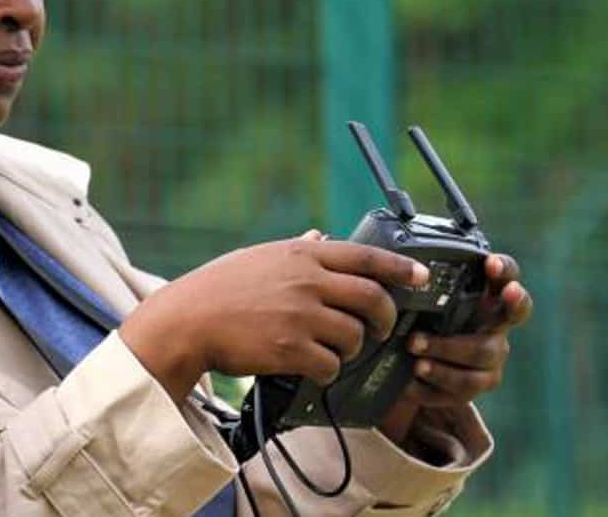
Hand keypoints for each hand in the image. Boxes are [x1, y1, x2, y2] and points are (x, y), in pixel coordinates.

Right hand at [122, 235, 429, 398]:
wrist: (186, 321)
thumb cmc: (218, 287)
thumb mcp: (259, 257)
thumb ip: (296, 250)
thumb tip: (321, 236)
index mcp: (301, 255)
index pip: (366, 256)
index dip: (401, 269)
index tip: (420, 278)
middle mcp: (306, 281)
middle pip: (373, 299)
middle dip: (386, 318)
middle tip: (381, 329)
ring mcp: (300, 316)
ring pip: (355, 336)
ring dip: (351, 348)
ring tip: (333, 350)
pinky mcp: (292, 350)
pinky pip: (331, 364)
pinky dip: (328, 370)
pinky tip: (312, 367)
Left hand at [379, 253, 532, 443]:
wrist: (395, 369)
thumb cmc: (396, 318)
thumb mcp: (388, 293)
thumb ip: (369, 270)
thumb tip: (322, 235)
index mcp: (474, 293)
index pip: (503, 275)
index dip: (504, 269)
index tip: (490, 263)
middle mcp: (489, 322)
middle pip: (515, 312)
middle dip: (510, 305)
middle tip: (497, 298)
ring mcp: (487, 355)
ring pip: (484, 353)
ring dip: (449, 348)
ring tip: (415, 347)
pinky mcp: (472, 384)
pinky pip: (463, 387)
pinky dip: (437, 383)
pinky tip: (412, 379)